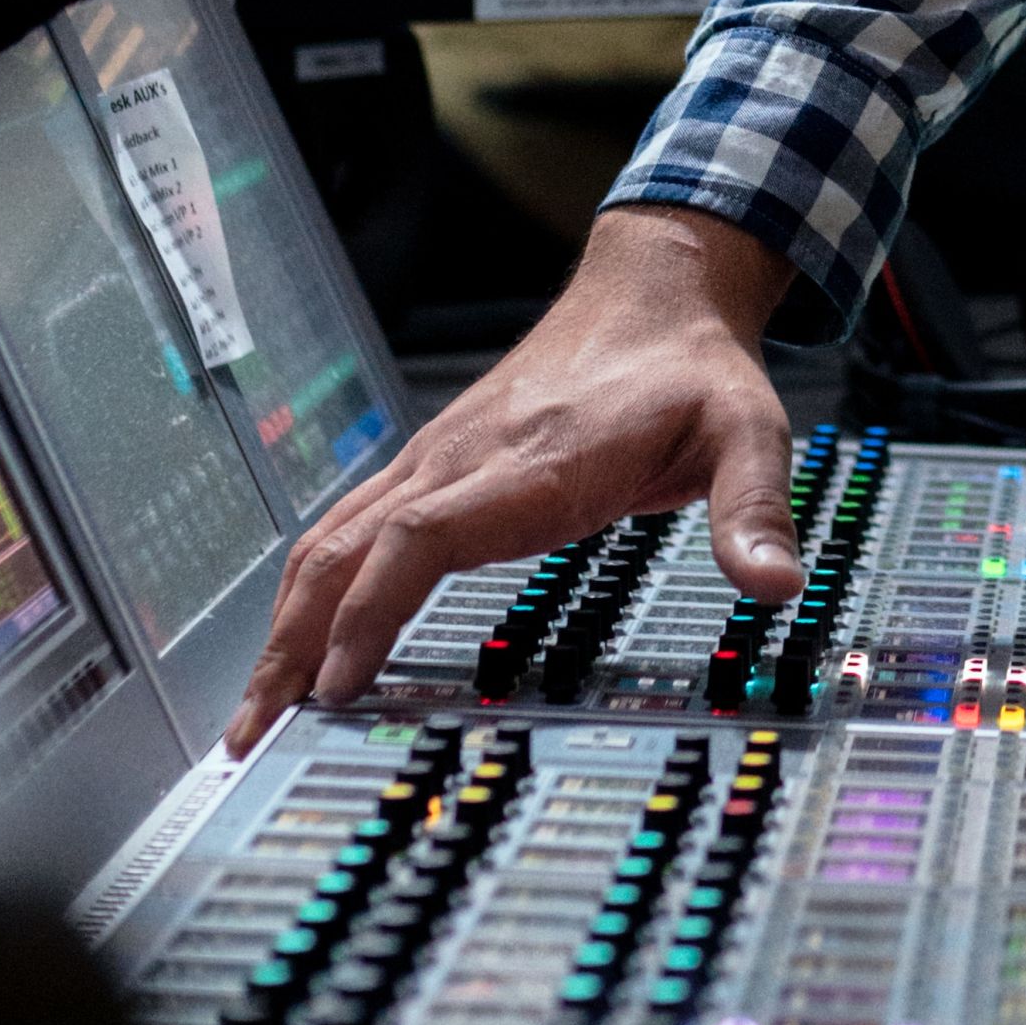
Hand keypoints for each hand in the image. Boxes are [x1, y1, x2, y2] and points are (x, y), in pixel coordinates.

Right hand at [231, 207, 799, 751]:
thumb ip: (755, 510)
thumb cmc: (692, 369)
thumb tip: (776, 587)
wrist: (653, 290)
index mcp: (527, 463)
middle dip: (290, 644)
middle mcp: (460, 461)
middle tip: (249, 733)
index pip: (419, 538)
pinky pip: (349, 531)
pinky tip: (298, 641)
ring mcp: (435, 461)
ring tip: (252, 710)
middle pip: (344, 552)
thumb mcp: (748, 431)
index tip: (335, 683)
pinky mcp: (431, 467)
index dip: (369, 610)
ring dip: (284, 624)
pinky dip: (310, 591)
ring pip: (330, 543)